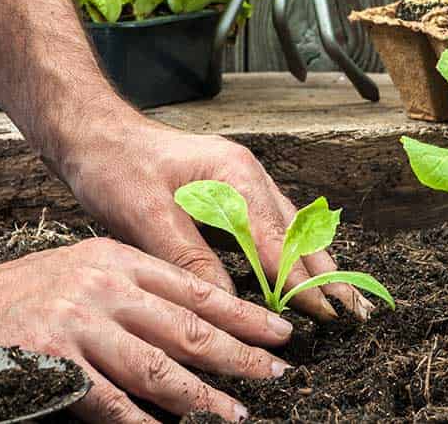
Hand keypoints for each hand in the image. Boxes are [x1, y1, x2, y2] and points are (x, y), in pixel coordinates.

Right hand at [0, 237, 292, 422]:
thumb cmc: (30, 289)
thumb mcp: (88, 265)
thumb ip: (138, 285)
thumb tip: (197, 313)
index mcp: (121, 260)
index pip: (195, 288)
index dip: (242, 313)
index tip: (278, 330)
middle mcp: (106, 288)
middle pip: (187, 326)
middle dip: (239, 353)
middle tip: (278, 371)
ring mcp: (80, 325)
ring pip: (156, 366)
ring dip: (202, 396)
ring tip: (238, 412)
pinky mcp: (53, 362)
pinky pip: (108, 401)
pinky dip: (141, 421)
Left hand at [60, 109, 372, 320]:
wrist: (96, 135)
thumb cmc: (118, 167)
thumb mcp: (147, 216)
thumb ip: (190, 259)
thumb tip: (226, 304)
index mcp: (234, 174)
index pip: (277, 238)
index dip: (300, 279)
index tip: (325, 311)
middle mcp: (246, 174)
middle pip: (296, 229)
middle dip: (324, 269)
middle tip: (351, 308)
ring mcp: (240, 179)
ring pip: (288, 225)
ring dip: (311, 261)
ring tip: (337, 294)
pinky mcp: (229, 190)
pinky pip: (269, 223)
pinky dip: (288, 250)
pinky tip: (296, 270)